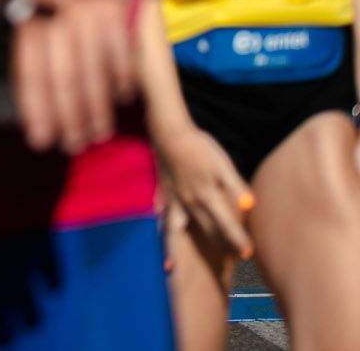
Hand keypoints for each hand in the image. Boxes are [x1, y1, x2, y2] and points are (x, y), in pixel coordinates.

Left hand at [9, 0, 137, 153]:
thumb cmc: (76, 7)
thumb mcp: (51, 26)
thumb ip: (46, 64)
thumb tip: (40, 118)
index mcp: (33, 19)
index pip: (31, 70)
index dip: (35, 108)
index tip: (40, 142)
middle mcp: (57, 13)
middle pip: (62, 75)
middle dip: (68, 116)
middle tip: (73, 145)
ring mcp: (89, 9)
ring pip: (93, 69)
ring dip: (96, 108)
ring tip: (98, 134)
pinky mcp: (120, 7)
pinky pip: (122, 54)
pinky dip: (122, 80)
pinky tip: (122, 99)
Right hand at [155, 121, 254, 259]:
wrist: (169, 132)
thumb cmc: (199, 146)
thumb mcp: (222, 162)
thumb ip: (236, 185)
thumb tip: (249, 206)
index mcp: (207, 196)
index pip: (226, 225)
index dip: (238, 240)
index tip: (247, 255)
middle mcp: (189, 203)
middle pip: (206, 232)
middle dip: (219, 247)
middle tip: (231, 262)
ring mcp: (173, 201)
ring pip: (177, 232)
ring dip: (176, 251)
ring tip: (174, 270)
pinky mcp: (163, 195)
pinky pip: (159, 219)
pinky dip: (158, 233)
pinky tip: (152, 242)